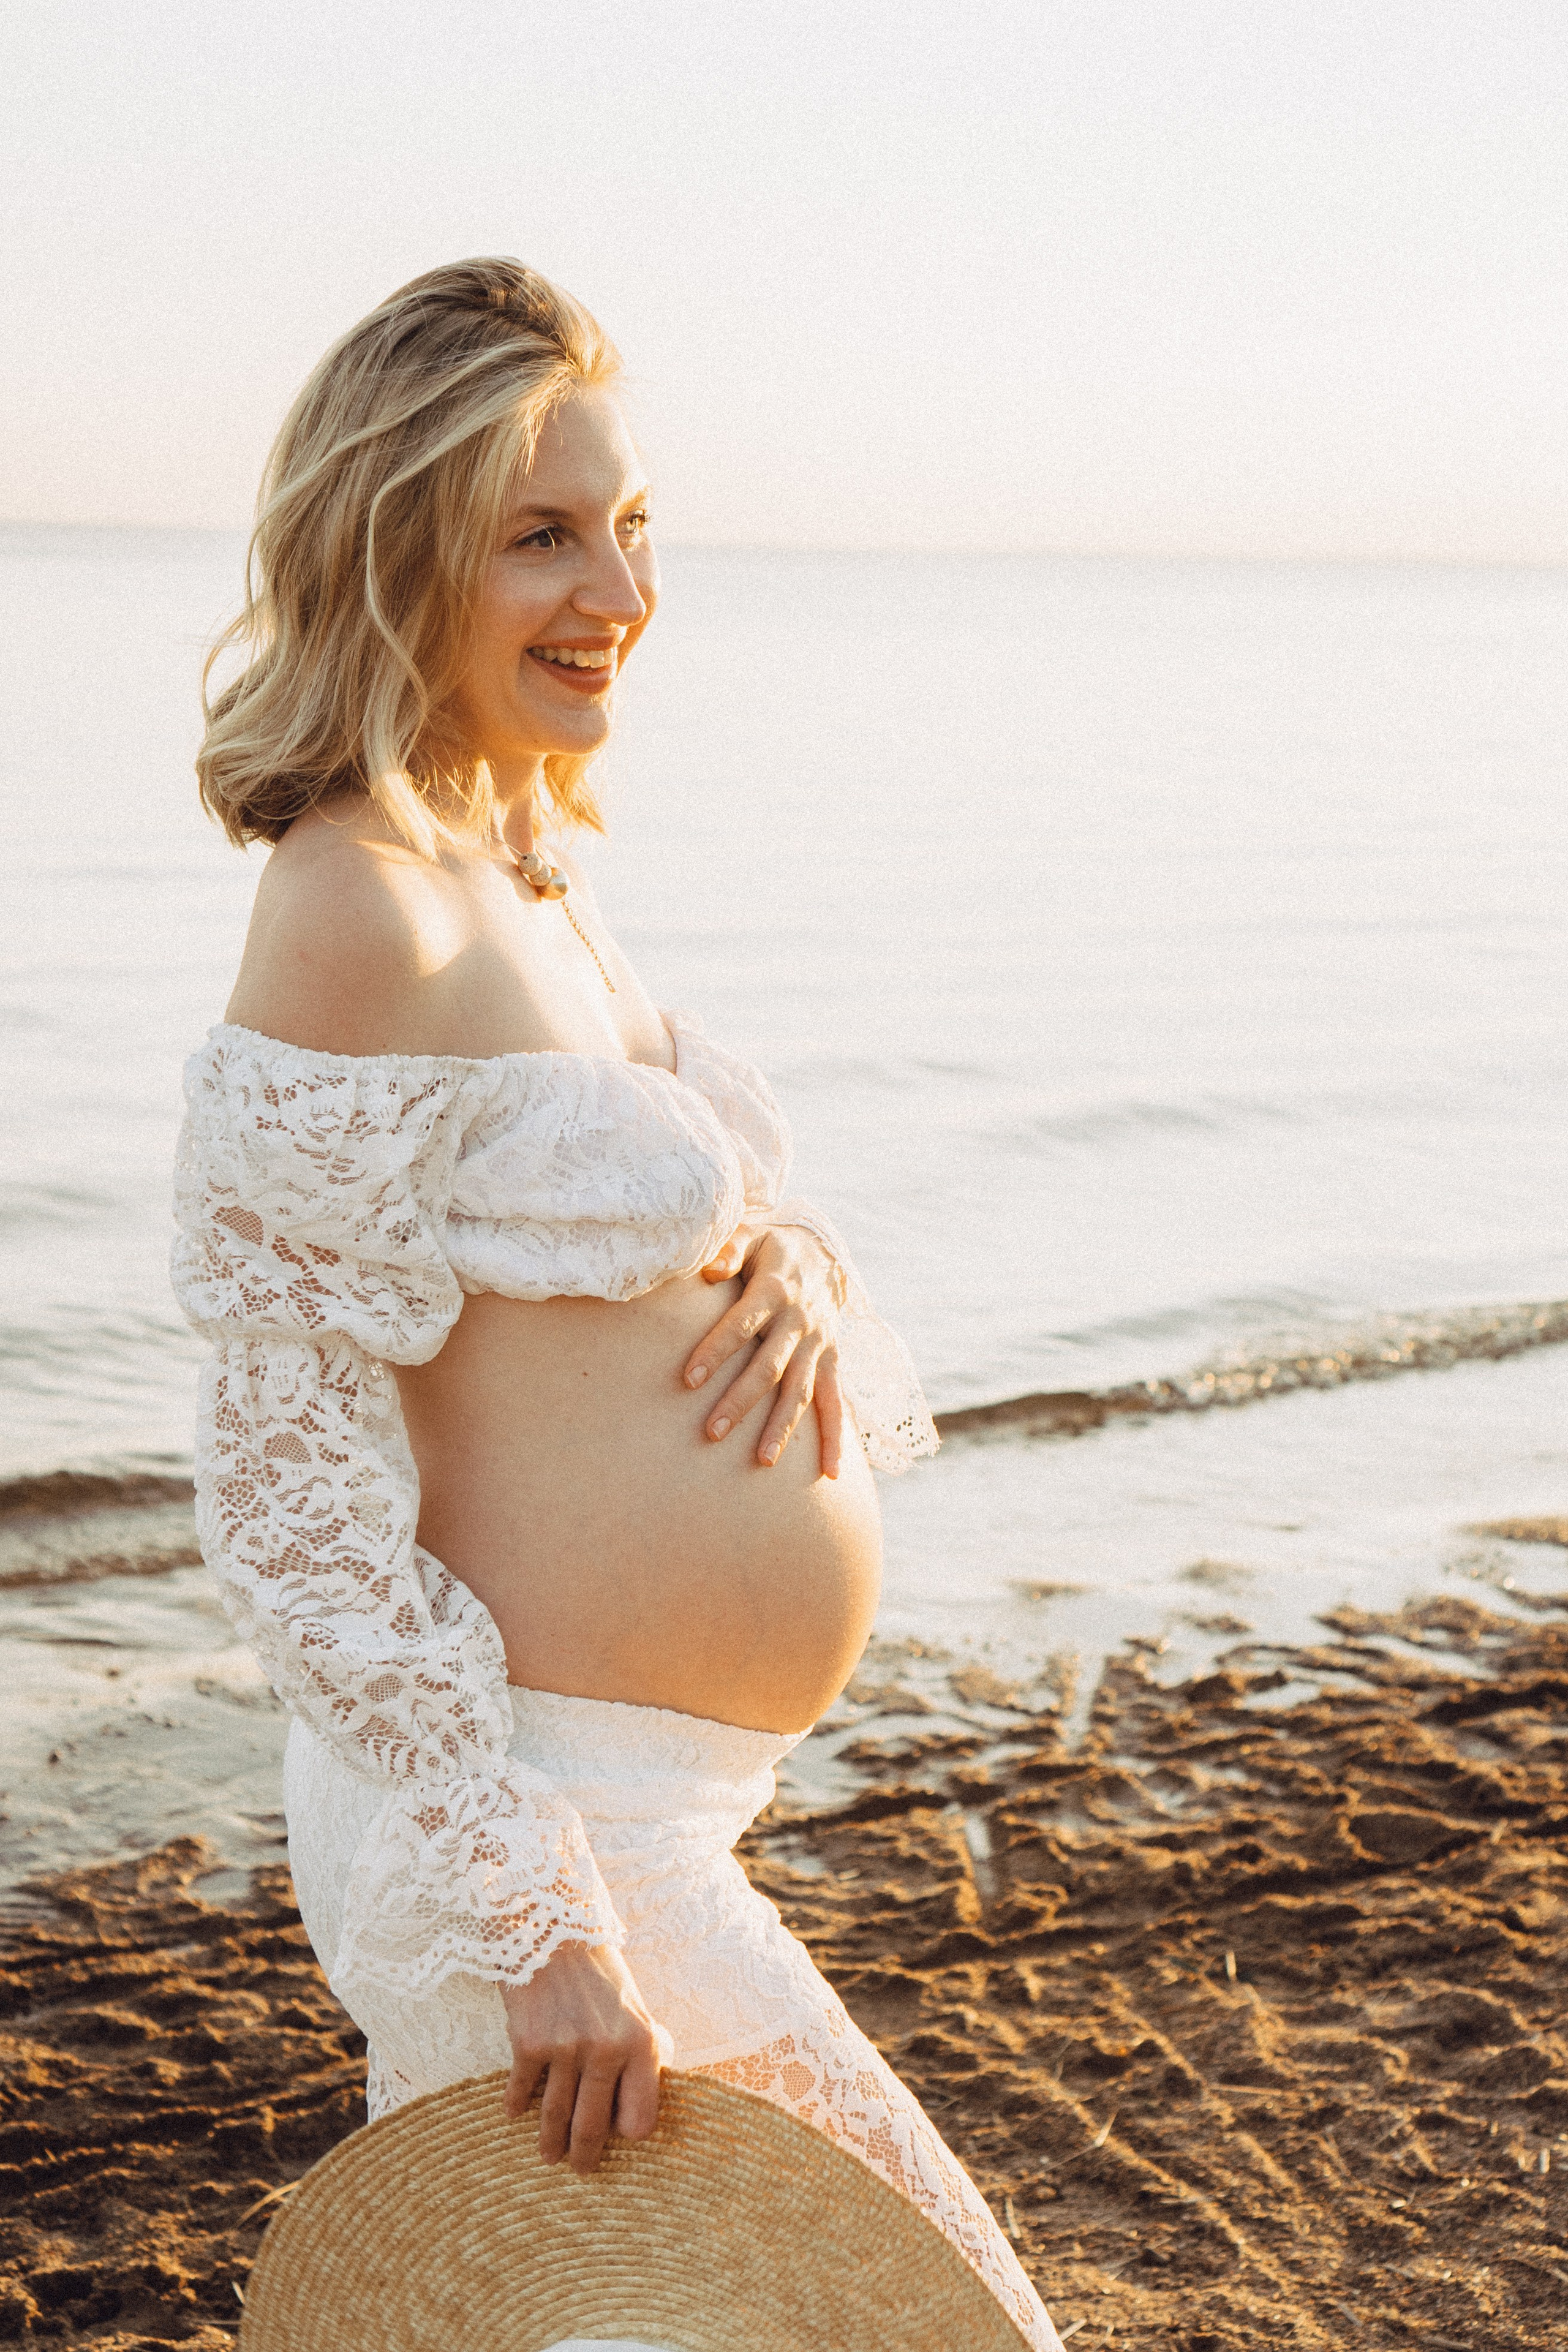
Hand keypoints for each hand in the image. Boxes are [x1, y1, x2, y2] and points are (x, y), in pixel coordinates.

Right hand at [501, 1941, 666, 2173]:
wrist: (550, 1925)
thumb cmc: (598, 1969)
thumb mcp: (634, 2006)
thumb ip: (641, 2049)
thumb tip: (646, 2094)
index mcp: (640, 2043)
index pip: (640, 2118)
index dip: (627, 2131)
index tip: (617, 2136)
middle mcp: (606, 2050)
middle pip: (594, 2127)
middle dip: (585, 2157)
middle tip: (581, 2171)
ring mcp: (565, 2049)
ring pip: (555, 2118)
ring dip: (550, 2144)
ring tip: (548, 2156)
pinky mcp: (528, 2044)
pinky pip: (521, 2092)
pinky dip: (515, 2105)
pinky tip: (513, 2113)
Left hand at [684, 1220, 844, 1476]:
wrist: (824, 1252)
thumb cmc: (771, 1247)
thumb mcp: (751, 1233)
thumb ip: (729, 1248)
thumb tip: (708, 1270)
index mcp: (774, 1290)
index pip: (742, 1324)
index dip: (716, 1350)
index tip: (688, 1379)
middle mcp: (800, 1321)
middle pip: (770, 1366)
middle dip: (741, 1400)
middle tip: (711, 1433)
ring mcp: (820, 1344)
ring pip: (801, 1390)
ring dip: (783, 1426)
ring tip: (762, 1462)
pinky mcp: (833, 1360)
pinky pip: (837, 1402)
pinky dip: (837, 1438)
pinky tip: (831, 1475)